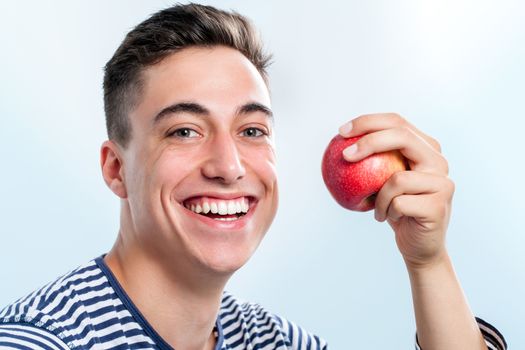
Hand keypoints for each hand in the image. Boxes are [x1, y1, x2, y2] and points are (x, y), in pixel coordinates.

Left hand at [339, 113, 454, 268]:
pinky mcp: (438, 205)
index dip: (368, 121)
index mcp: (427, 149)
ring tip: (376, 208)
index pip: (397, 122)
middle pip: (402, 136)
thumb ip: (374, 159)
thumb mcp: (382, 180)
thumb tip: (340, 139)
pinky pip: (398, 202)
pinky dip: (385, 211)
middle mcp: (439, 161)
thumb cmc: (396, 209)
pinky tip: (387, 218)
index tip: (342, 131)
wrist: (418, 246)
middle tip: (345, 155)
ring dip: (378, 197)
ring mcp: (443, 183)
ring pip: (397, 178)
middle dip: (369, 141)